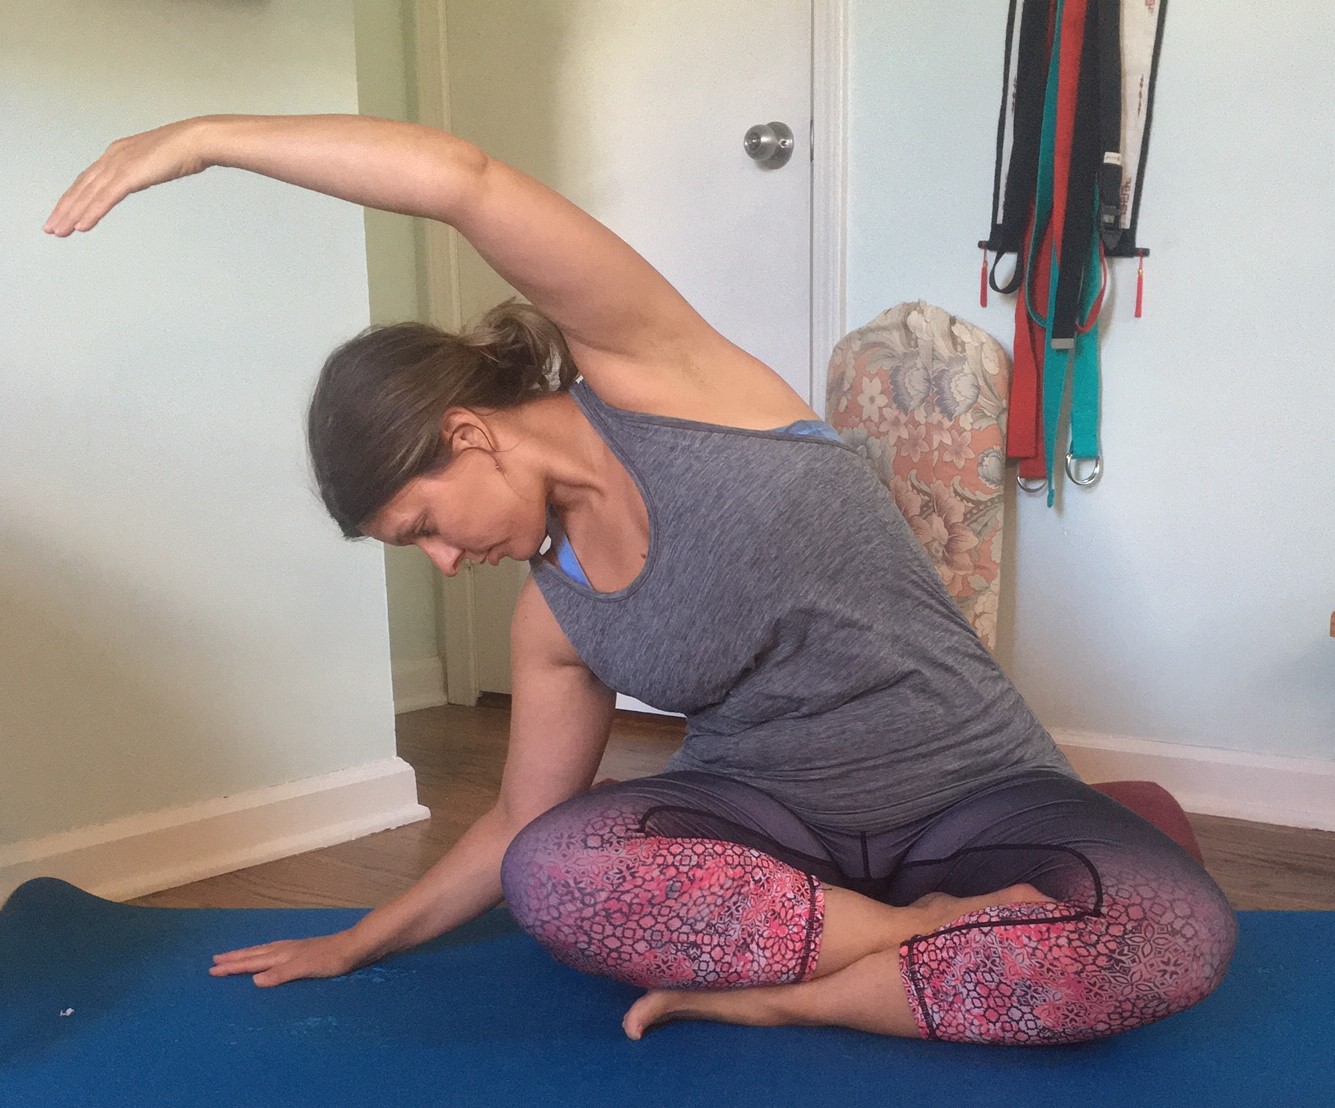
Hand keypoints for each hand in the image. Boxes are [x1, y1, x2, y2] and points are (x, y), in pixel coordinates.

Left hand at [44, 118, 210, 236]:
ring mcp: (120, 165)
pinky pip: (105, 198)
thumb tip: (146, 174)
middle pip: (81, 187)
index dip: (74, 197)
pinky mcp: (129, 175)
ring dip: (71, 214)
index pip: (89, 179)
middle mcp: (113, 157)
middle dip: (64, 209)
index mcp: (119, 152)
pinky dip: (91, 212)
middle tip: (51, 227)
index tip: (65, 212)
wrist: (197, 140)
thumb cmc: (186, 149)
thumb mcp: (158, 160)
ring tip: (59, 231)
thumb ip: (146, 168)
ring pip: (88, 194)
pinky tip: (81, 226)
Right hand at [209, 929, 365, 987]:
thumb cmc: (331, 959)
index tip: (212, 969)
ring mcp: (295, 949)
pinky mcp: (304, 951)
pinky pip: (275, 952)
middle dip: (234, 958)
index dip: (233, 966)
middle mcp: (285, 949)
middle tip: (215, 961)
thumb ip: (281, 973)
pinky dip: (264, 954)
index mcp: (282, 954)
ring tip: (234, 955)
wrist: (355, 946)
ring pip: (264, 951)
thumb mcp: (305, 968)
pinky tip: (269, 955)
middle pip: (254, 954)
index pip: (252, 961)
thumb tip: (253, 980)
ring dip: (247, 954)